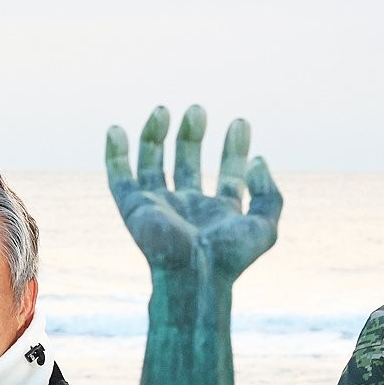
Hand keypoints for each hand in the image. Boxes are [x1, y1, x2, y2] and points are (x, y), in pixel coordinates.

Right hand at [105, 104, 281, 279]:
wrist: (194, 274)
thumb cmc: (230, 257)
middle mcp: (188, 206)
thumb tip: (257, 161)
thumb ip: (269, 193)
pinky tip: (116, 130)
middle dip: (192, 135)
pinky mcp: (134, 207)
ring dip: (155, 136)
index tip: (240, 123)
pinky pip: (118, 177)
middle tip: (198, 111)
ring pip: (152, 164)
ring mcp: (159, 206)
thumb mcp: (265, 224)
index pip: (228, 173)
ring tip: (164, 110)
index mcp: (219, 212)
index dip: (234, 148)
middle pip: (187, 162)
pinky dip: (115, 154)